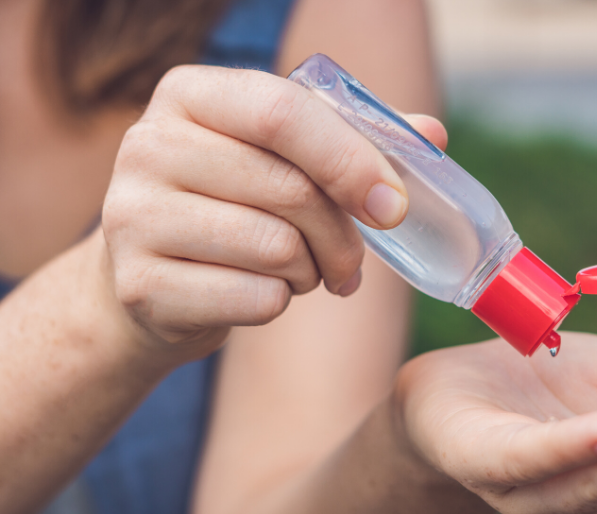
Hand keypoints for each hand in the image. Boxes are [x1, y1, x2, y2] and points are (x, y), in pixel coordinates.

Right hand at [100, 65, 445, 353]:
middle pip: (290, 189)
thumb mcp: (282, 159)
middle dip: (343, 236)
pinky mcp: (139, 285)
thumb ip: (354, 140)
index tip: (396, 206)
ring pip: (277, 248)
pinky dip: (280, 304)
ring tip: (298, 271)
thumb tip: (433, 134)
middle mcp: (148, 145)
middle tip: (351, 261)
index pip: (285, 114)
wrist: (154, 282)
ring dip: (311, 271)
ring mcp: (131, 216)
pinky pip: (256, 299)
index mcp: (190, 95)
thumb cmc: (234, 208)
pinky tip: (262, 294)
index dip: (353, 161)